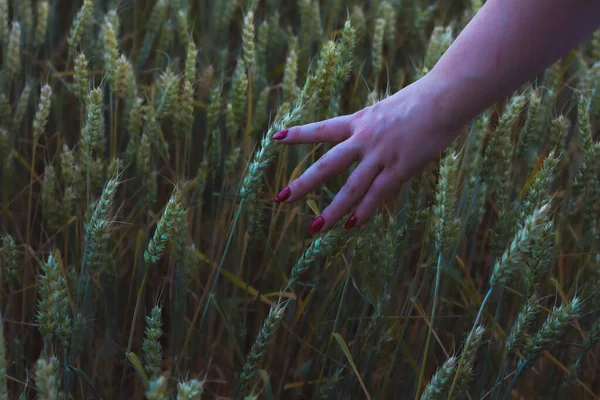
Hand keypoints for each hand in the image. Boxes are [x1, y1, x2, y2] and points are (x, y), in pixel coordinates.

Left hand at [272, 76, 462, 233]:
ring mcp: (381, 155)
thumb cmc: (422, 99)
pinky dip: (364, 211)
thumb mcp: (388, 108)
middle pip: (327, 165)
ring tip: (314, 228)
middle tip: (281, 199)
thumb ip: (376, 125)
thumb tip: (370, 137)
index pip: (323, 129)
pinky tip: (351, 225)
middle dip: (303, 183)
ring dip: (332, 210)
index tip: (276, 137)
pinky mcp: (401, 167)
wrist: (445, 97)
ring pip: (351, 187)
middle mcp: (364, 139)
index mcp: (360, 121)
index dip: (299, 134)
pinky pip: (378, 194)